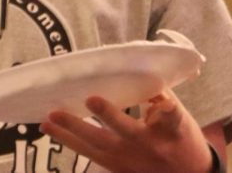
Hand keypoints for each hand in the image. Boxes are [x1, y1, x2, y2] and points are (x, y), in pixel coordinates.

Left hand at [40, 89, 214, 172]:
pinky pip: (89, 154)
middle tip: (91, 99)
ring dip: (72, 131)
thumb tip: (135, 69)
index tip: (163, 104)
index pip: (172, 119)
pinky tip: (49, 127)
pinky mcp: (116, 169)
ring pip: (99, 146)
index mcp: (171, 131)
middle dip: (109, 116)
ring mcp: (130, 161)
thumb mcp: (181, 119)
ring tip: (50, 117)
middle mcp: (150, 146)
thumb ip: (158, 97)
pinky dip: (69, 140)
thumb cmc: (181, 140)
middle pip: (128, 131)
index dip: (167, 111)